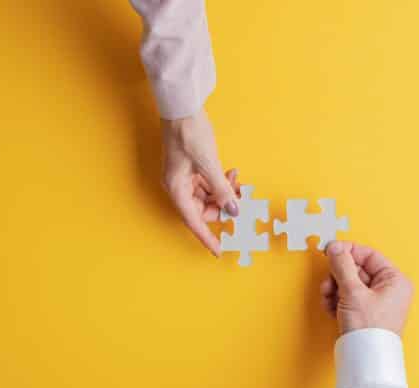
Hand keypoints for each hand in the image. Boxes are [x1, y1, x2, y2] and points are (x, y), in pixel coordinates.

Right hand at [160, 109, 239, 255]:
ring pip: (208, 196)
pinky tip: (231, 174)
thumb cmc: (189, 133)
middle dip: (223, 207)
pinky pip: (208, 184)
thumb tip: (233, 211)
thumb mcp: (209, 164)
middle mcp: (178, 186)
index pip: (193, 221)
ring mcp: (184, 177)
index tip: (219, 250)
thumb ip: (222, 190)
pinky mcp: (191, 168)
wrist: (182, 107)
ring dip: (225, 193)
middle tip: (241, 201)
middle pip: (203, 209)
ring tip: (239, 182)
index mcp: (177, 189)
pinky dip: (221, 182)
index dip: (207, 237)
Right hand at [320, 241, 413, 335]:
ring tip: (329, 299)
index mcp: (394, 280)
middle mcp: (388, 289)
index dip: (348, 251)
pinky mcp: (365, 313)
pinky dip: (336, 300)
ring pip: (349, 283)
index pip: (369, 255)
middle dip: (338, 276)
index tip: (330, 250)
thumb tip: (335, 247)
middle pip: (356, 269)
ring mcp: (376, 302)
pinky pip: (348, 297)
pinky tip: (331, 308)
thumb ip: (342, 266)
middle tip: (328, 282)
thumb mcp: (353, 292)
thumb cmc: (369, 329)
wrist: (365, 361)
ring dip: (334, 289)